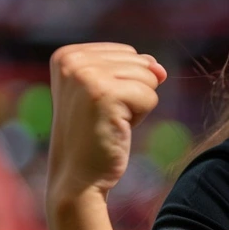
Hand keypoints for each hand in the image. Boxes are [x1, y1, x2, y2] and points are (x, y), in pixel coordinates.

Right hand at [47, 43, 167, 201]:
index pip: (128, 53)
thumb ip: (136, 69)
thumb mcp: (110, 91)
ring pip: (148, 77)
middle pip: (140, 62)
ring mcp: (86, 75)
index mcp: (68, 55)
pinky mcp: (104, 93)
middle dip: (133, 92)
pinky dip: (141, 116)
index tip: (99, 105)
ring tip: (110, 120)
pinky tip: (115, 128)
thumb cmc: (95, 134)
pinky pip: (150, 96)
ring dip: (137, 105)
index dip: (124, 82)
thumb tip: (160, 69)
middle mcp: (72, 60)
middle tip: (105, 115)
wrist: (77, 176)